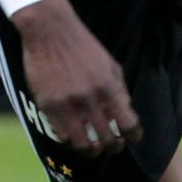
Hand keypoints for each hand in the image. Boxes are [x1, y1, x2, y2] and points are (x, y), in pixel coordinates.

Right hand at [12, 0, 142, 156]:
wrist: (50, 30)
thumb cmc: (82, 45)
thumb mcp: (109, 63)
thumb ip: (119, 88)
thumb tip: (125, 113)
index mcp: (109, 87)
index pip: (129, 124)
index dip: (133, 137)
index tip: (132, 139)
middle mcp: (90, 99)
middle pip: (109, 140)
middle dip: (114, 147)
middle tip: (114, 146)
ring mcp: (68, 105)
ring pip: (85, 146)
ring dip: (92, 150)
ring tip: (93, 147)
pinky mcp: (48, 107)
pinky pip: (63, 136)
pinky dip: (71, 140)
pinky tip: (74, 135)